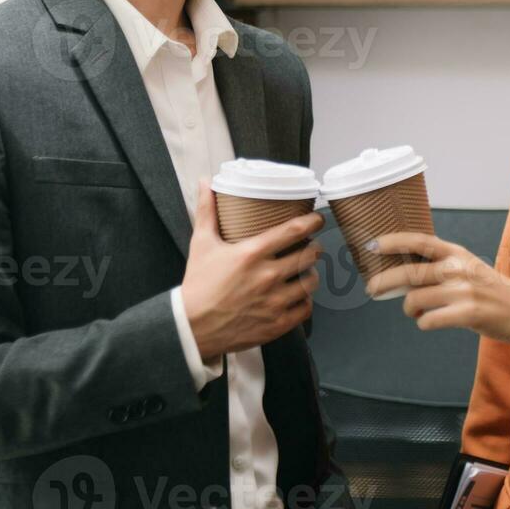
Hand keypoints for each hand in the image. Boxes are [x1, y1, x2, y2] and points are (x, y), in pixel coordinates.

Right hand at [180, 180, 323, 361]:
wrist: (191, 327)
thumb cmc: (198, 284)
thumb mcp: (201, 243)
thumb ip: (206, 210)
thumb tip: (205, 181)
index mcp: (252, 253)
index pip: (294, 230)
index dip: (313, 222)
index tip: (318, 219)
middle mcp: (267, 276)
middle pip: (309, 255)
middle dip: (313, 248)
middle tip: (310, 247)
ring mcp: (274, 302)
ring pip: (310, 282)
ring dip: (310, 274)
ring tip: (304, 271)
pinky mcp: (277, 324)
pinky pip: (306, 309)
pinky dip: (305, 301)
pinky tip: (298, 296)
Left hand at [363, 232, 509, 362]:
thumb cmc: (492, 292)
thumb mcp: (468, 268)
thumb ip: (441, 267)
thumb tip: (404, 275)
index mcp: (457, 253)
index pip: (419, 241)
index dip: (392, 241)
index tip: (372, 244)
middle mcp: (458, 268)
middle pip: (409, 273)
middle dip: (384, 281)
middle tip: (372, 289)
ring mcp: (463, 290)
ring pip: (415, 299)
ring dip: (409, 309)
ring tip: (415, 312)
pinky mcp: (467, 313)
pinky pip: (428, 321)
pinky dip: (424, 324)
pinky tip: (430, 322)